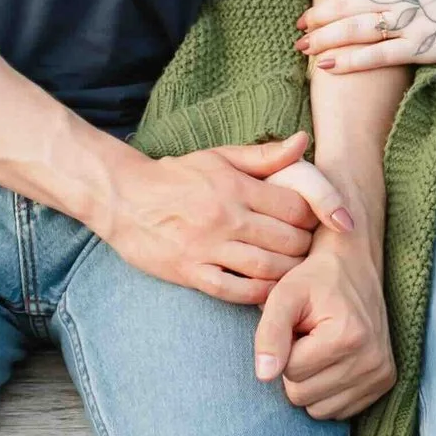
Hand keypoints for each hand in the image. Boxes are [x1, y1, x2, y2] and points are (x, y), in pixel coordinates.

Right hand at [97, 135, 349, 304]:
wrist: (122, 197)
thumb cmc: (177, 176)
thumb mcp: (219, 157)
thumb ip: (264, 154)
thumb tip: (304, 141)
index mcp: (235, 186)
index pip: (295, 206)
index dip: (313, 217)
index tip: (311, 222)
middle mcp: (225, 216)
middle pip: (287, 240)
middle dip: (305, 247)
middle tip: (306, 250)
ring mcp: (207, 246)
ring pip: (266, 267)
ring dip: (287, 272)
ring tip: (292, 270)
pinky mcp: (190, 271)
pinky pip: (235, 290)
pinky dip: (258, 294)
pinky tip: (268, 290)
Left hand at [252, 221, 395, 420]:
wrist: (355, 267)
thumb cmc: (314, 280)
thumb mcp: (284, 295)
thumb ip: (269, 333)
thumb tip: (264, 376)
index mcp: (347, 337)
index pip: (290, 373)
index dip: (284, 349)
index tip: (299, 325)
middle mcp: (371, 360)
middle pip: (302, 396)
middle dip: (296, 368)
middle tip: (309, 337)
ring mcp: (381, 375)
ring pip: (319, 410)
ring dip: (311, 383)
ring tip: (321, 349)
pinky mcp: (385, 383)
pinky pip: (339, 411)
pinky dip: (329, 391)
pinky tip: (335, 361)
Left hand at [296, 0, 435, 74]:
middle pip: (345, 2)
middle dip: (317, 14)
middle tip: (299, 24)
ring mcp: (408, 21)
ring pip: (354, 29)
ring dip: (325, 38)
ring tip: (304, 47)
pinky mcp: (421, 48)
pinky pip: (377, 56)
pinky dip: (350, 61)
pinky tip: (327, 67)